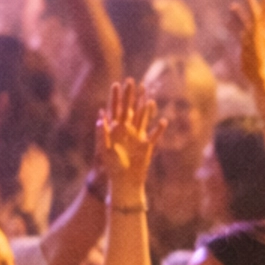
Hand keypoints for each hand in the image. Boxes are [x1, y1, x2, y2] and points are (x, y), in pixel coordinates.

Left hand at [95, 77, 162, 201]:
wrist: (124, 182)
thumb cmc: (112, 168)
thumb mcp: (105, 150)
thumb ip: (102, 134)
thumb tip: (100, 118)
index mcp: (116, 131)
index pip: (116, 110)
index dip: (116, 97)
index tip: (117, 84)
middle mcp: (127, 132)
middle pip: (130, 110)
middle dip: (131, 97)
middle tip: (133, 82)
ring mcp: (138, 138)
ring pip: (143, 119)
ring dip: (146, 109)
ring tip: (148, 97)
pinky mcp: (147, 147)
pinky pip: (155, 136)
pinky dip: (159, 130)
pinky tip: (164, 121)